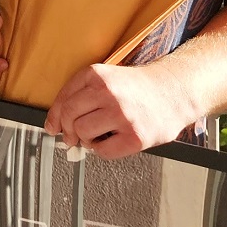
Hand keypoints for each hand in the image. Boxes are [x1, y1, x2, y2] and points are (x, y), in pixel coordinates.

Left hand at [45, 62, 190, 156]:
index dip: (55, 116)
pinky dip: (102, 150)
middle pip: (70, 117)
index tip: (52, 127)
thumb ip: (82, 94)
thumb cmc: (138, 88)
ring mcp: (122, 115)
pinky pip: (103, 151)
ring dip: (86, 140)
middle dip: (68, 130)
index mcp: (97, 75)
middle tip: (72, 137)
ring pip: (83, 133)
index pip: (64, 98)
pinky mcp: (135, 136)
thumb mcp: (108, 78)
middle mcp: (108, 93)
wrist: (173, 92)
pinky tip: (111, 142)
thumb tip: (57, 123)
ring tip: (98, 136)